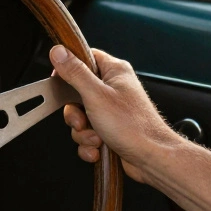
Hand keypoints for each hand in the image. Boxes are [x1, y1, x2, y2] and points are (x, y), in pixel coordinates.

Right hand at [50, 46, 181, 183]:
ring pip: (80, 117)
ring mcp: (112, 111)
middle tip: (82, 120)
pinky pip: (88, 134)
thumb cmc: (134, 126)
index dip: (69, 68)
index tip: (58, 80)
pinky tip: (98, 148)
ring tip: (96, 138)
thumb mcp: (96, 95)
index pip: (85, 58)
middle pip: (77, 93)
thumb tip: (59, 52)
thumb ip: (75, 72)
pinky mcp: (110, 130)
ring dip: (83, 132)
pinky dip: (89, 144)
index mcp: (114, 72)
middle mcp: (114, 89)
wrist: (151, 158)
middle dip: (75, 113)